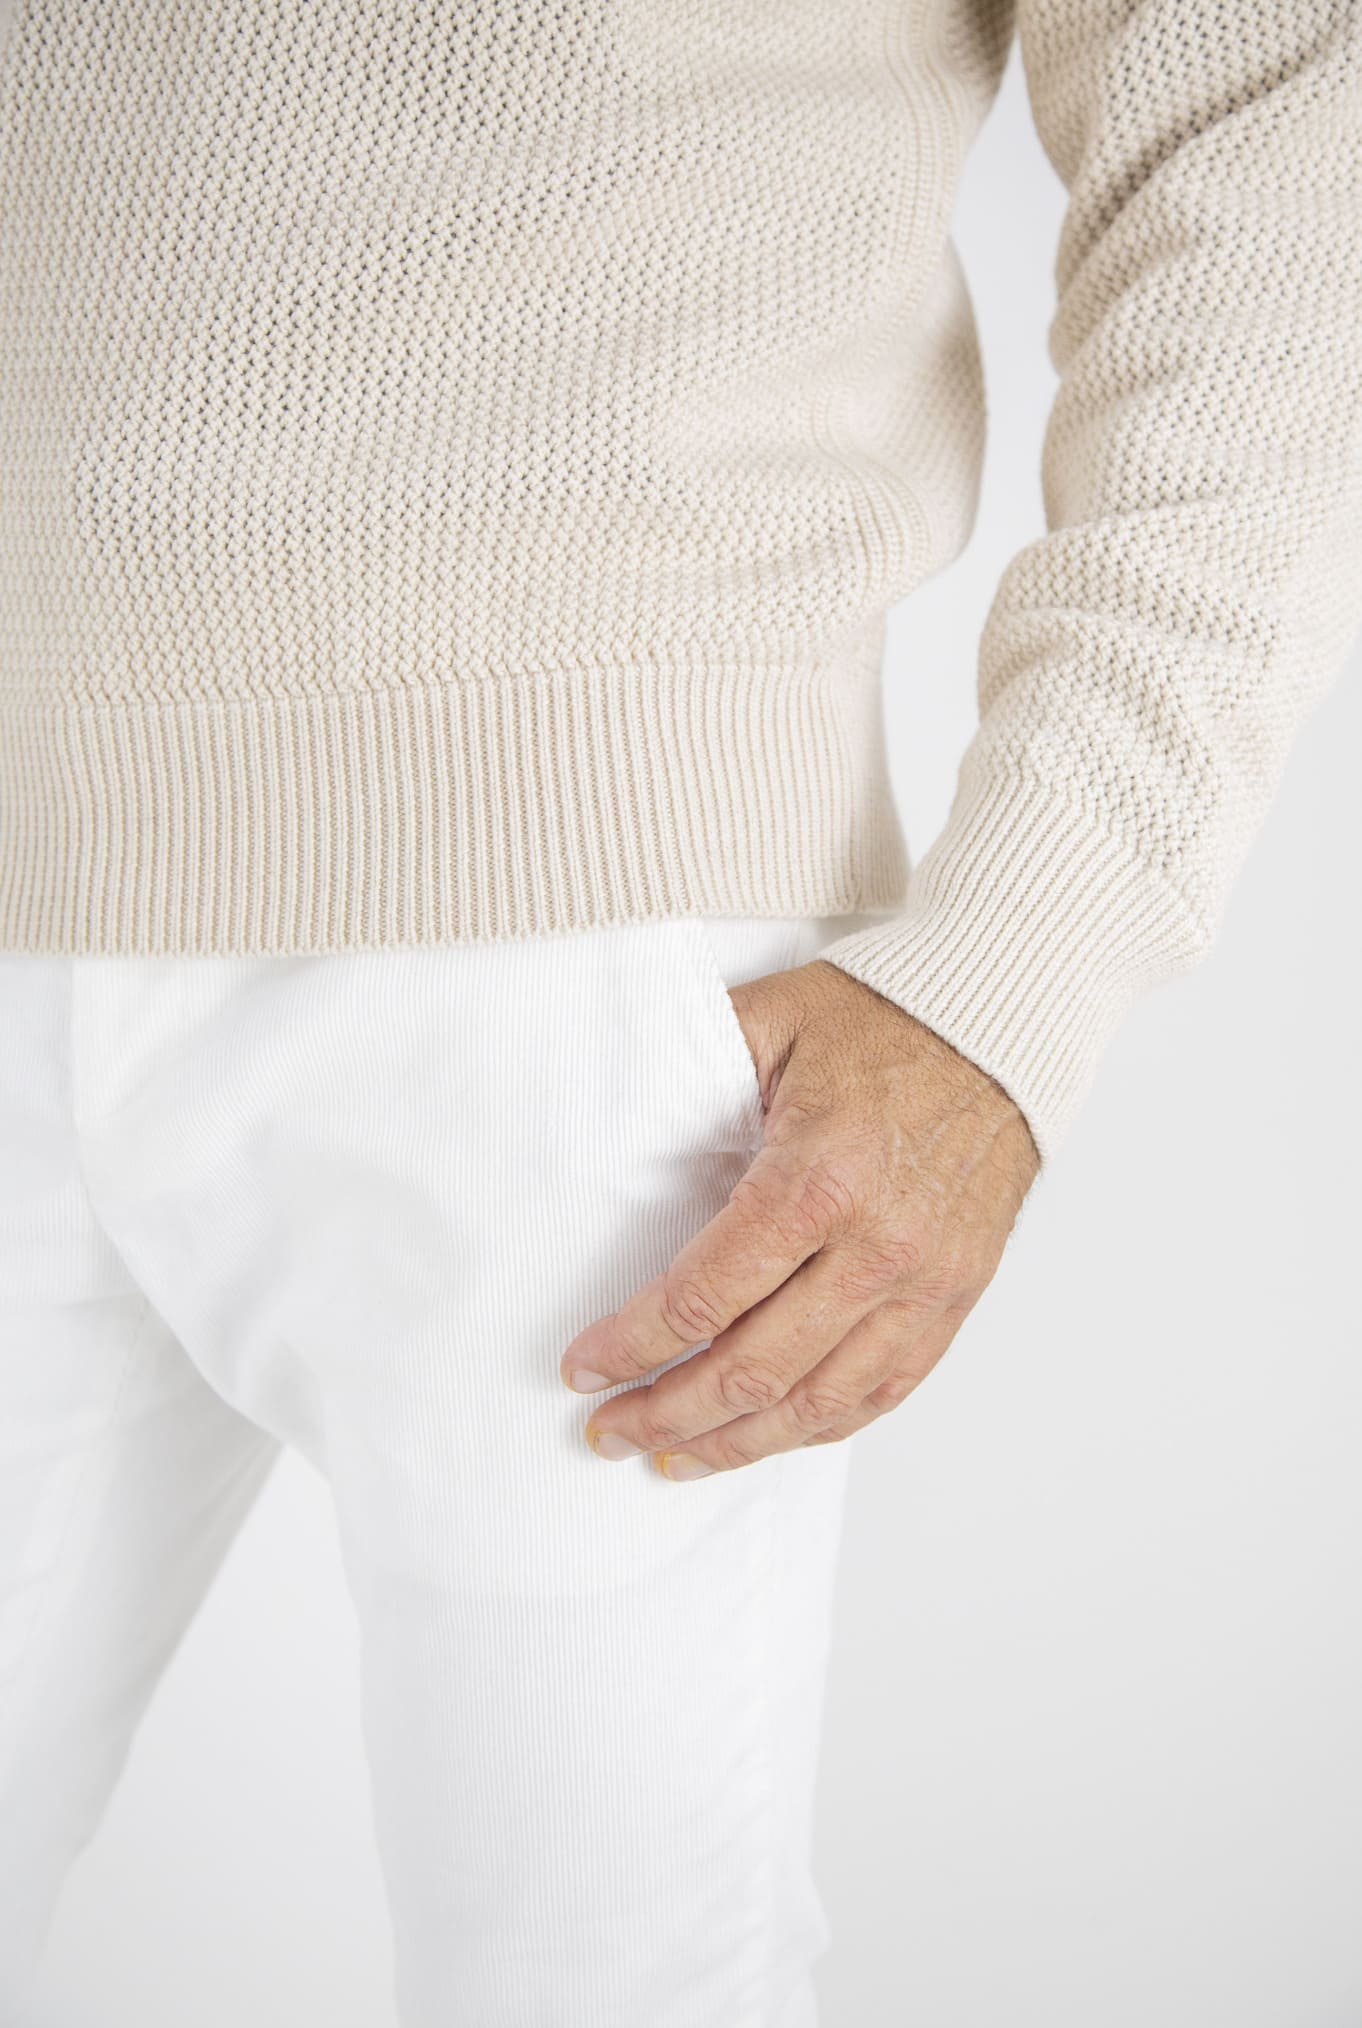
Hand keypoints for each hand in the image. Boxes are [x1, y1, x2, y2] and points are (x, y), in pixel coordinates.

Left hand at [559, 957, 1040, 1477]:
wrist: (1003, 1023)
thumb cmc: (883, 1018)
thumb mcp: (769, 1020)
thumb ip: (688, 1070)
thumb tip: (608, 1117)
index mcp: (816, 1180)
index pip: (703, 1298)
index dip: (632, 1346)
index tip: (584, 1369)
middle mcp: (875, 1248)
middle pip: (752, 1370)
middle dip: (666, 1411)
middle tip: (608, 1429)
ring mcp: (923, 1283)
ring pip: (816, 1402)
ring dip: (735, 1441)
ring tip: (671, 1455)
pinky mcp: (955, 1297)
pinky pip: (883, 1391)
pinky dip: (818, 1426)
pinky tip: (767, 1436)